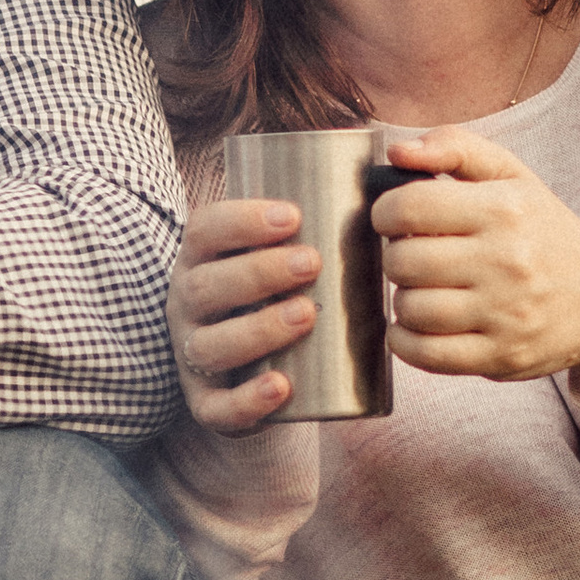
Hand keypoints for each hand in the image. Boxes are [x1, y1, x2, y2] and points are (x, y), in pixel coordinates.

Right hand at [169, 187, 320, 432]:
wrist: (260, 370)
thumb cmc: (283, 295)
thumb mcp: (285, 255)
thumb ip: (324, 220)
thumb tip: (393, 171)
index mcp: (201, 260)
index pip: (204, 230)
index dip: (241, 220)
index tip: (294, 216)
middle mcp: (185, 306)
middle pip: (206, 286)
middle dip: (258, 272)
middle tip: (312, 262)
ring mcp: (192, 356)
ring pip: (211, 346)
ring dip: (257, 328)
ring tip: (306, 314)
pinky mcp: (206, 404)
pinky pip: (217, 408)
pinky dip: (247, 400)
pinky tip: (281, 387)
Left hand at [374, 129, 579, 388]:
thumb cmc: (543, 230)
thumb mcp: (511, 175)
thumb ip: (454, 147)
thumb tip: (398, 152)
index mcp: (505, 209)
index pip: (409, 207)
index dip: (386, 213)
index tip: (395, 219)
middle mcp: (507, 261)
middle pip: (402, 262)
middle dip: (397, 258)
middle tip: (417, 257)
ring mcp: (505, 314)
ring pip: (410, 310)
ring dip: (405, 300)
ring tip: (425, 290)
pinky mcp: (500, 356)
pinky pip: (424, 355)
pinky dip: (405, 341)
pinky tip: (417, 326)